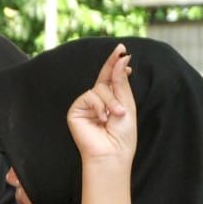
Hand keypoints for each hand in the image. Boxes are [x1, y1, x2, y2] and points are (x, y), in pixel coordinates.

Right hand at [66, 44, 135, 167]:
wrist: (111, 152)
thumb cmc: (122, 135)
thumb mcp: (127, 104)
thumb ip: (121, 82)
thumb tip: (121, 59)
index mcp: (110, 100)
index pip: (111, 78)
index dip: (114, 64)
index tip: (122, 51)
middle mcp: (96, 101)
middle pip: (104, 78)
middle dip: (114, 70)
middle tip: (122, 52)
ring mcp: (85, 105)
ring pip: (99, 88)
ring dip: (111, 101)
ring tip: (116, 115)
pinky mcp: (75, 111)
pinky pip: (90, 96)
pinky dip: (99, 106)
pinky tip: (102, 119)